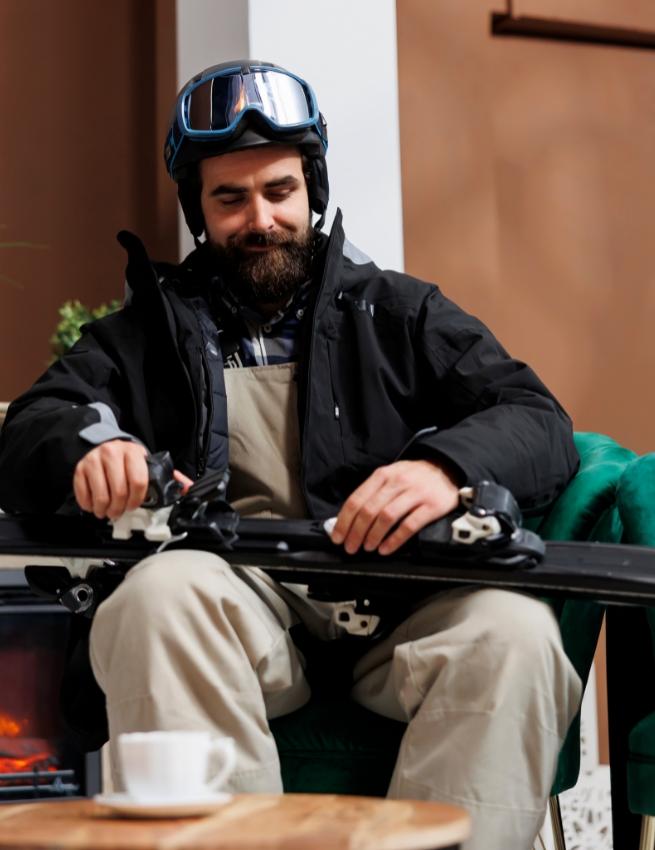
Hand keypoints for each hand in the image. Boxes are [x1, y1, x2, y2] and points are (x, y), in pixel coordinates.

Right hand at [73, 441, 191, 518]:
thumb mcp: (146, 463)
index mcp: (134, 453)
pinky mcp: (79, 469)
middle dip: (121, 508)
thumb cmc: (126, 459)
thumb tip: (188, 488)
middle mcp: (113, 454)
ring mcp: (94, 461)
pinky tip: (94, 506)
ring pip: (101, 496)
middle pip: (120, 491)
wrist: (101, 443)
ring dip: (105, 510)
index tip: (135, 505)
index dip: (138, 499)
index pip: (139, 481)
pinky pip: (84, 494)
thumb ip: (168, 476)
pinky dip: (89, 505)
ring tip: (108, 512)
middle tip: (120, 513)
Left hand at [330, 460, 459, 555]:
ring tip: (368, 547)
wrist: (446, 470)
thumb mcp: (391, 476)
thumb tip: (349, 518)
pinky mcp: (431, 506)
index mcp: (383, 475)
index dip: (344, 521)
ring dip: (373, 536)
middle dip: (356, 532)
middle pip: (369, 510)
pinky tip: (386, 548)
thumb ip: (372, 493)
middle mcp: (397, 482)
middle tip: (350, 547)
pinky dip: (395, 539)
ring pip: (387, 517)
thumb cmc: (414, 477)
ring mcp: (415, 493)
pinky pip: (409, 525)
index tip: (337, 537)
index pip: (356, 499)